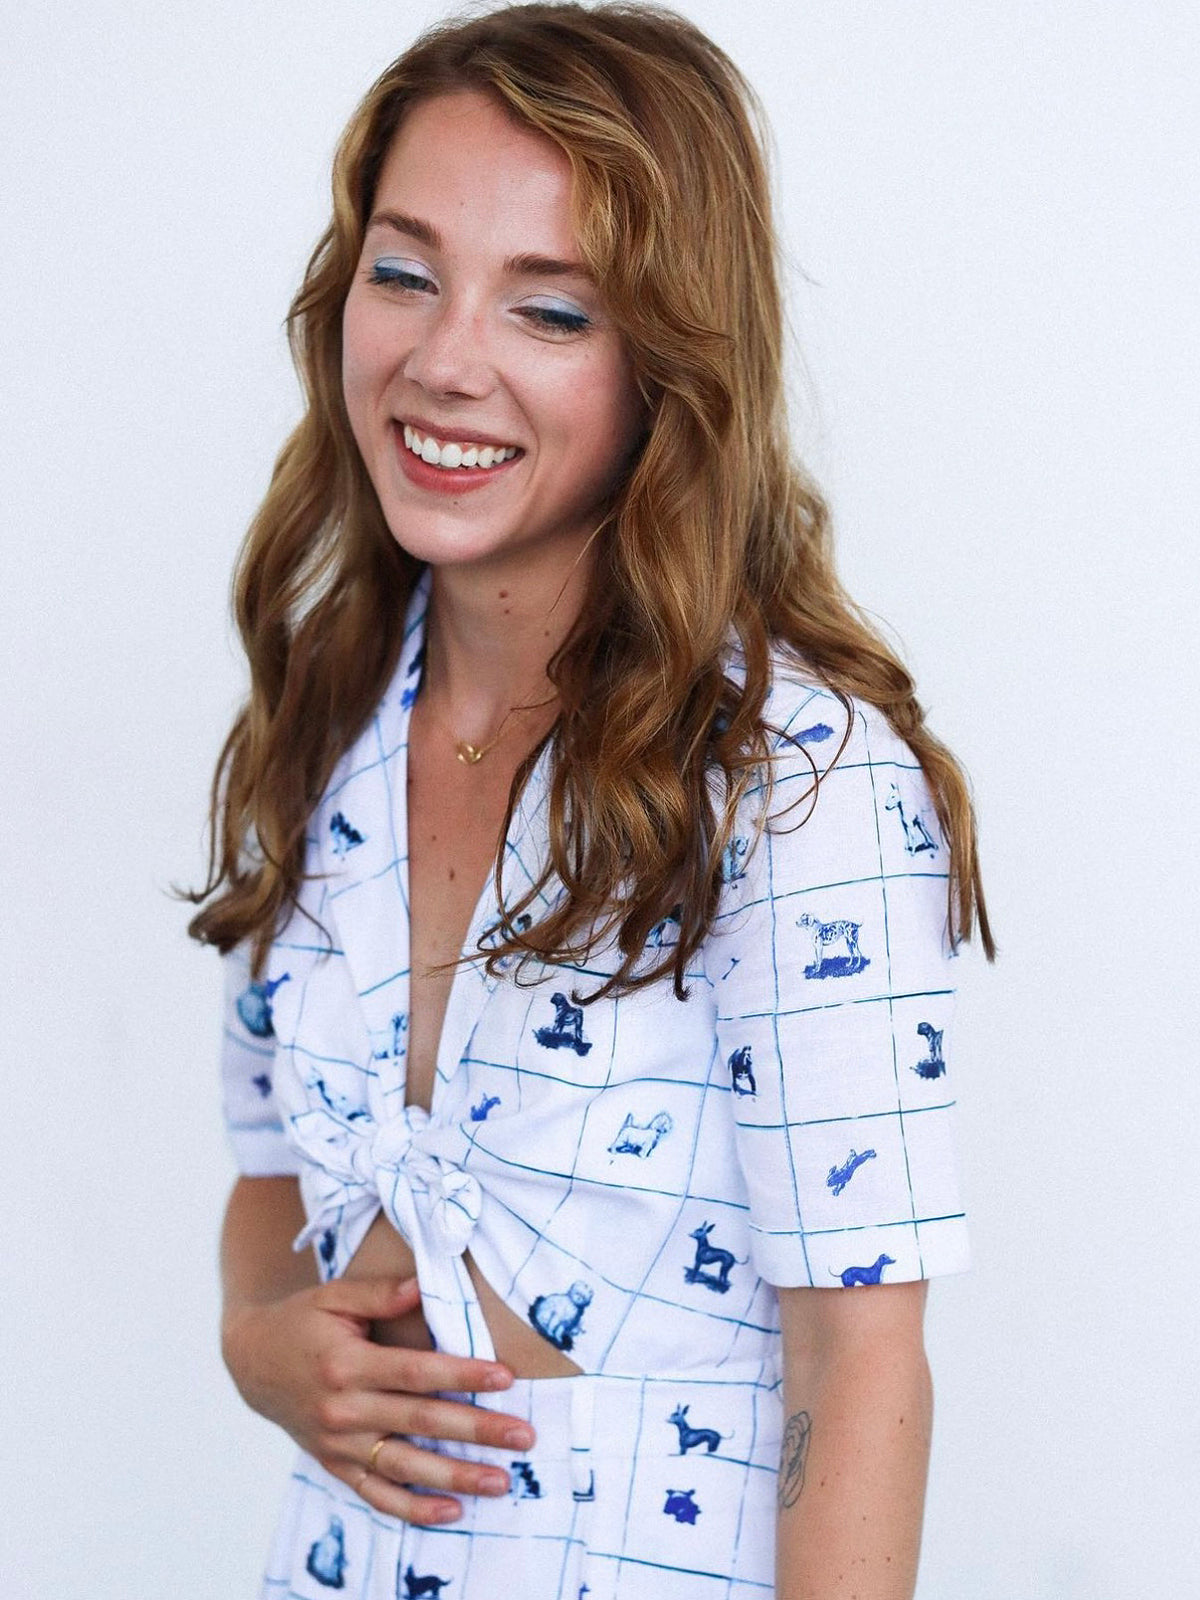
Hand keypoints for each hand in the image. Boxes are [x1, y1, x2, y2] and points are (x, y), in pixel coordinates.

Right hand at [221, 1274, 536, 1523]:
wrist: (251, 1361)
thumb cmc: (301, 1321)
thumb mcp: (334, 1295)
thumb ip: (380, 1293)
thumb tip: (425, 1284)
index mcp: (346, 1365)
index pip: (416, 1372)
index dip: (463, 1375)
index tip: (506, 1378)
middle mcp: (344, 1410)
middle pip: (421, 1422)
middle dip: (477, 1431)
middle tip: (523, 1435)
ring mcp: (339, 1444)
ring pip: (405, 1467)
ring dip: (456, 1476)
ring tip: (501, 1482)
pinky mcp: (335, 1464)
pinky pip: (376, 1494)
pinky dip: (413, 1508)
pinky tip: (452, 1511)